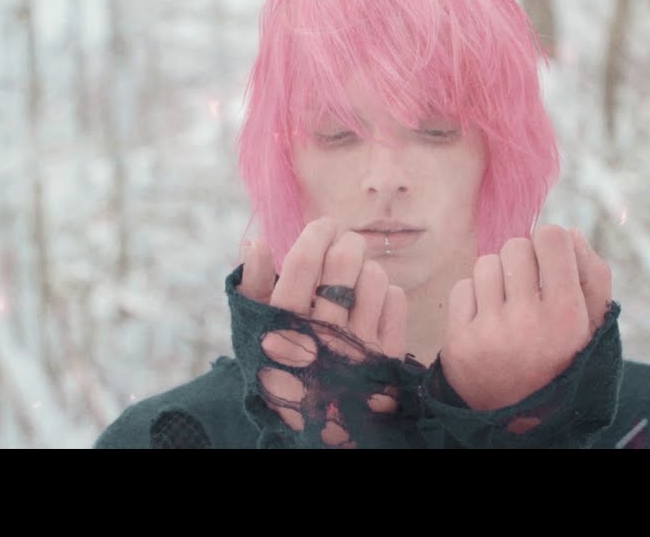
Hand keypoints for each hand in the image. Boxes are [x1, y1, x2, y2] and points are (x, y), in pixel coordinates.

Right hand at [239, 216, 407, 444]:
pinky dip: (388, 294)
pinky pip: (397, 300)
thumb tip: (256, 241)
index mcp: (283, 326)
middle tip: (345, 246)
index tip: (324, 226)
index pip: (302, 262)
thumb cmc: (283, 364)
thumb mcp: (257, 331)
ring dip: (367, 270)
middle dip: (347, 243)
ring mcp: (357, 348)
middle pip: (344, 261)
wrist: (319, 422)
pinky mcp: (387, 358)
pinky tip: (373, 305)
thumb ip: (253, 287)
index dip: (316, 233)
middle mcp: (321, 336)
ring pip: (374, 277)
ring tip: (357, 283)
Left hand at [439, 225, 612, 412]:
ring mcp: (490, 332)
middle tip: (528, 289)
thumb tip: (569, 233)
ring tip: (508, 305)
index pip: (551, 237)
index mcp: (568, 315)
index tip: (551, 263)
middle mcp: (528, 322)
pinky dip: (474, 298)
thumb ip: (593, 276)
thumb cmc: (563, 360)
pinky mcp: (459, 342)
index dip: (551, 244)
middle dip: (523, 261)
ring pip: (486, 264)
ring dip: (497, 278)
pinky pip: (462, 288)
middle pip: (515, 245)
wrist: (521, 416)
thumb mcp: (594, 325)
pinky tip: (487, 320)